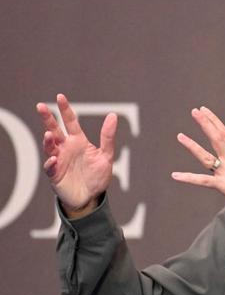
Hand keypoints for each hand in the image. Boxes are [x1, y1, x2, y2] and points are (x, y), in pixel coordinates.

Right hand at [36, 94, 117, 218]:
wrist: (92, 197)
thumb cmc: (98, 176)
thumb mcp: (106, 155)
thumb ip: (108, 136)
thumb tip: (113, 115)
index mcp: (78, 142)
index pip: (70, 122)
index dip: (65, 110)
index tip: (60, 97)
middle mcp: (66, 149)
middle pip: (54, 130)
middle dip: (47, 119)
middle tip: (41, 106)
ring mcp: (59, 161)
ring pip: (49, 147)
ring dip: (48, 141)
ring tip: (49, 134)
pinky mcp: (55, 175)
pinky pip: (50, 167)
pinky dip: (50, 163)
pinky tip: (53, 160)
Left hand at [171, 107, 224, 218]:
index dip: (215, 122)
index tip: (205, 111)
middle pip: (219, 138)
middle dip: (206, 123)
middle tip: (195, 111)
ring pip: (208, 157)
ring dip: (192, 146)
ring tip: (180, 136)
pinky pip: (204, 181)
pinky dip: (188, 178)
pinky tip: (175, 175)